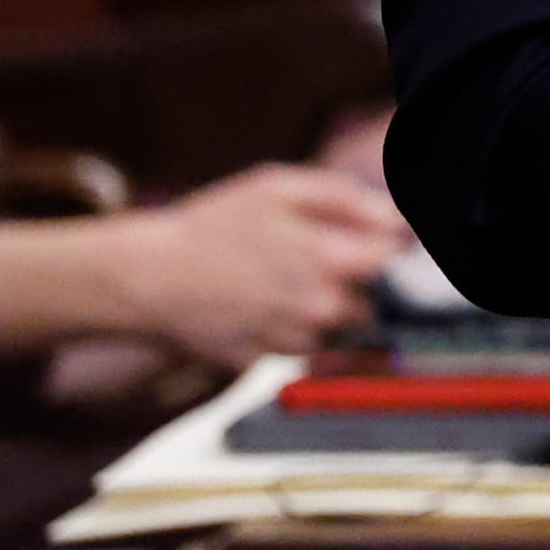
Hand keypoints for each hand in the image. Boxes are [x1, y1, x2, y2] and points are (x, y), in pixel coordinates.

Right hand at [119, 164, 414, 362]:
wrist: (146, 276)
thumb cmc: (213, 224)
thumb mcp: (279, 187)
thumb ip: (348, 199)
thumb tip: (398, 219)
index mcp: (330, 259)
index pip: (403, 265)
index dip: (400, 251)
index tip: (393, 243)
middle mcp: (319, 308)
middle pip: (380, 303)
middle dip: (370, 284)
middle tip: (334, 262)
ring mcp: (292, 340)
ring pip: (344, 330)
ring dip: (335, 311)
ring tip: (295, 284)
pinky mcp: (267, 362)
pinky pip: (304, 349)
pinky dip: (299, 331)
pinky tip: (270, 307)